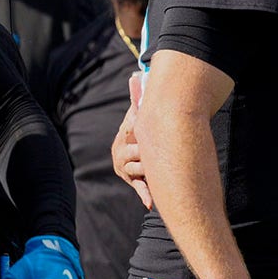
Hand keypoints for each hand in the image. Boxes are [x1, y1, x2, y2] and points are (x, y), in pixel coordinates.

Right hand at [111, 72, 152, 208]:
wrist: (134, 151)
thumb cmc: (142, 128)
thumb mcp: (138, 116)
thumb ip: (138, 99)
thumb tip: (136, 75)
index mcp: (125, 134)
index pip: (133, 129)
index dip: (140, 129)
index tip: (142, 123)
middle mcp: (121, 152)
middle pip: (139, 152)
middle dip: (148, 153)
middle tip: (152, 150)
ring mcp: (126, 168)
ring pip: (141, 169)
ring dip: (151, 170)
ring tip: (156, 166)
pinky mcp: (132, 180)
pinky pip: (140, 188)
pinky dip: (145, 195)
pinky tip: (150, 203)